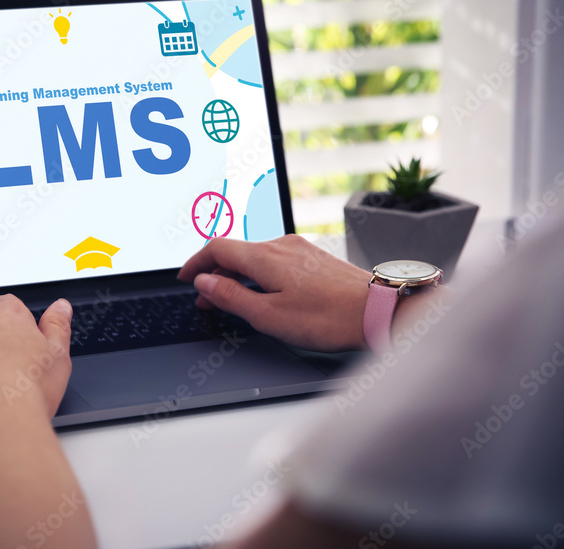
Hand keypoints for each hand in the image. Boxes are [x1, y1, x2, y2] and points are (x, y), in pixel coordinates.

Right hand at [177, 234, 371, 351]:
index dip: (195, 263)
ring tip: (231, 299)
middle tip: (204, 299)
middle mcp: (281, 245)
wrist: (379, 310)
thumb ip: (232, 297)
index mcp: (264, 256)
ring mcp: (300, 249)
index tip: (184, 279)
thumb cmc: (329, 317)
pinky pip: (274, 259)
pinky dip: (257, 274)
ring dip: (236, 275)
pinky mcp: (314, 258)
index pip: (216, 248)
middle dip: (214, 274)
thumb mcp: (269, 316)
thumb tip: (204, 283)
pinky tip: (262, 292)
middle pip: (235, 251)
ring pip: (255, 255)